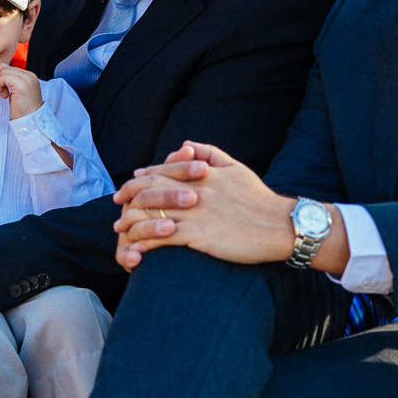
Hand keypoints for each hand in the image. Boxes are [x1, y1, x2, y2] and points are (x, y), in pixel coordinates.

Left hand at [0, 59, 41, 118]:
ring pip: (4, 72)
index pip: (11, 68)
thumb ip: (9, 77)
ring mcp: (27, 79)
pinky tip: (4, 95)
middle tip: (4, 93)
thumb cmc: (22, 108)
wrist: (30, 120)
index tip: (2, 88)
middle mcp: (30, 75)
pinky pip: (4, 77)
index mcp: (30, 76)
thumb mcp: (15, 90)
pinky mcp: (21, 84)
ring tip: (5, 95)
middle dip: (1, 81)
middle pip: (7, 68)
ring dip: (0, 84)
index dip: (3, 78)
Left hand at [112, 141, 293, 269]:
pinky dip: (146, 245)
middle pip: (150, 191)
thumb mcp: (235, 167)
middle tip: (116, 205)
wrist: (281, 226)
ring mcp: (195, 214)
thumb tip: (184, 146)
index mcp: (201, 174)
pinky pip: (163, 239)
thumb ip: (209, 153)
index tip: (129, 183)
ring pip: (152, 215)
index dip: (142, 177)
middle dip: (128, 198)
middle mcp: (194, 191)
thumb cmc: (259, 198)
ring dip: (131, 223)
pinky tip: (136, 251)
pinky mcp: (199, 237)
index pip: (161, 171)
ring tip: (120, 231)